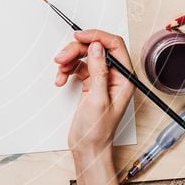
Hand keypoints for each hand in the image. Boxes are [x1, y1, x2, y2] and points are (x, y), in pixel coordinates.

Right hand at [54, 30, 134, 165]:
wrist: (88, 147)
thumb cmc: (98, 131)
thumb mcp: (98, 99)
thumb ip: (99, 71)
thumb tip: (97, 48)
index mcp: (125, 78)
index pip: (114, 45)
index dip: (96, 37)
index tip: (79, 37)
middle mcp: (115, 76)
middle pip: (96, 49)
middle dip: (76, 50)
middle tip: (61, 57)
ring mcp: (102, 79)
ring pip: (85, 56)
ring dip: (69, 60)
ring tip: (60, 71)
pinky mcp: (91, 83)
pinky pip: (78, 67)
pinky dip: (67, 70)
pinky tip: (61, 80)